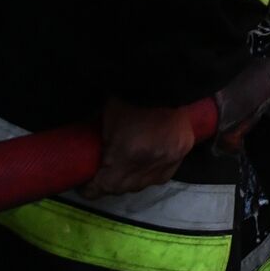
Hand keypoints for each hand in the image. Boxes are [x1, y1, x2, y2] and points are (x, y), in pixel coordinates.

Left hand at [80, 98, 195, 197]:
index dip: (92, 189)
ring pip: (145, 184)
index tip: (86, 187)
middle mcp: (150, 163)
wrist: (165, 80)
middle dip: (112, 184)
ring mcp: (169, 159)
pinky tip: (145, 167)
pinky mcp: (182, 152)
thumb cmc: (130, 97)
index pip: (106, 185)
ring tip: (124, 171)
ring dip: (131, 181)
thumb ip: (101, 144)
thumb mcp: (106, 121)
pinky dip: (151, 174)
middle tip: (103, 176)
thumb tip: (89, 158)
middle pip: (125, 187)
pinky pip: (163, 174)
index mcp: (127, 155)